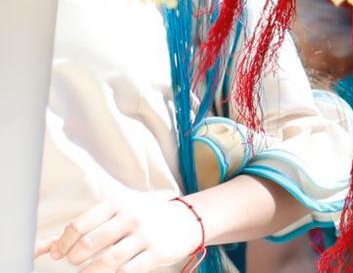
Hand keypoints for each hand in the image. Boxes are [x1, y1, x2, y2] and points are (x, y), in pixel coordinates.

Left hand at [37, 196, 202, 272]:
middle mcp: (131, 217)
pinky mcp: (157, 253)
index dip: (63, 244)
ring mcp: (145, 235)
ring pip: (106, 261)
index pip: (80, 225)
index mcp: (118, 204)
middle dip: (74, 258)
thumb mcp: (120, 211)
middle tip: (74, 262)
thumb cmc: (145, 216)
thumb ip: (88, 226)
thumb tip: (46, 246)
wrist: (188, 218)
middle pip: (90, 243)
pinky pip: (127, 271)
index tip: (57, 254)